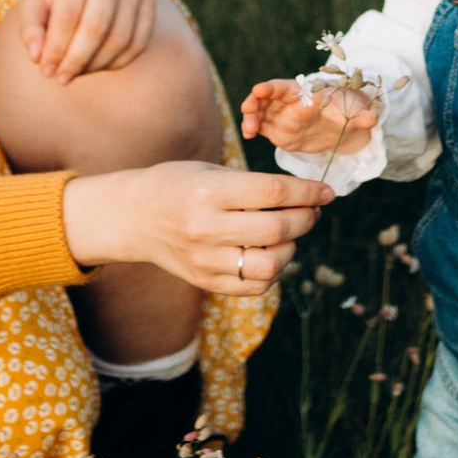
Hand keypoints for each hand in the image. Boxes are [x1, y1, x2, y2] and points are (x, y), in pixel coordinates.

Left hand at [22, 0, 158, 83]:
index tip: (45, 69)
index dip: (56, 48)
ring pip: (120, 39)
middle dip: (76, 61)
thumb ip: (31, 28)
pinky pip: (138, 42)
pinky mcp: (150, 1)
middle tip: (61, 78)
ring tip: (76, 72)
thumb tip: (38, 57)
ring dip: (96, 65)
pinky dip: (117, 62)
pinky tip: (97, 66)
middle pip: (96, 28)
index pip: (68, 15)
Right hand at [63, 158, 325, 294]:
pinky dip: (273, 271)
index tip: (326, 191)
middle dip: (306, 218)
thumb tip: (306, 196)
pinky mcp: (204, 281)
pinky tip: (271, 253)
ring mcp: (205, 259)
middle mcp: (206, 228)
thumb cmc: (175, 185)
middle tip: (312, 210)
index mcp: (209, 191)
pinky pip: (254, 286)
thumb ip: (254, 185)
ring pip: (271, 264)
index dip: (308, 192)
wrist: (131, 217)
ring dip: (292, 248)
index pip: (273, 192)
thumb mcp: (210, 171)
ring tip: (290, 234)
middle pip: (278, 228)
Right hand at [240, 77, 378, 160]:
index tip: (259, 88)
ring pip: (261, 113)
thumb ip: (363, 114)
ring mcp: (282, 118)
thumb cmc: (350, 110)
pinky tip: (248, 136)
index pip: (285, 87)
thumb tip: (372, 117)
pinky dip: (253, 130)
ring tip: (248, 131)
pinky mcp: (280, 132)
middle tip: (247, 109)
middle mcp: (289, 103)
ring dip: (251, 118)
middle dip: (254, 101)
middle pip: (266, 98)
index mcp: (305, 93)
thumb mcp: (358, 110)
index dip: (272, 87)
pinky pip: (262, 128)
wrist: (346, 125)